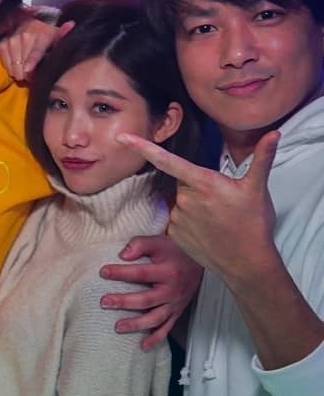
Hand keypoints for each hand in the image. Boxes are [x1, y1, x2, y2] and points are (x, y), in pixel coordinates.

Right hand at [0, 18, 72, 81]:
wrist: (32, 28)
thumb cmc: (48, 38)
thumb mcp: (58, 38)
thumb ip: (64, 35)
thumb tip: (70, 25)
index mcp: (42, 34)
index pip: (36, 50)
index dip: (31, 60)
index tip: (28, 70)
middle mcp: (26, 34)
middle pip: (23, 60)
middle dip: (27, 73)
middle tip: (32, 77)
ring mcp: (13, 38)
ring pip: (14, 63)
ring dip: (18, 72)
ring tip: (24, 74)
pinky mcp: (3, 43)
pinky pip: (5, 61)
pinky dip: (10, 68)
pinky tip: (16, 69)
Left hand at [99, 233, 202, 349]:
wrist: (200, 259)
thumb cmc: (175, 250)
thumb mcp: (159, 241)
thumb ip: (140, 245)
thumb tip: (122, 255)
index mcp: (168, 271)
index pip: (141, 273)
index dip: (121, 273)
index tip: (103, 272)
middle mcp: (172, 290)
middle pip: (146, 299)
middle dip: (124, 302)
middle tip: (104, 302)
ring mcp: (175, 303)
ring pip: (155, 318)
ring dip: (136, 324)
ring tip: (117, 327)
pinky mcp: (178, 311)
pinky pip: (167, 328)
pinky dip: (156, 338)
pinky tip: (143, 346)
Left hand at [118, 131, 279, 282]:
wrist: (246, 262)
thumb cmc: (253, 223)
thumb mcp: (257, 189)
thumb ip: (262, 159)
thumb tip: (274, 134)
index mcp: (202, 183)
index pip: (167, 160)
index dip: (143, 147)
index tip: (122, 138)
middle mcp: (185, 199)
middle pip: (183, 182)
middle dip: (199, 187)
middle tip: (221, 201)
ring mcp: (177, 218)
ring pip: (181, 202)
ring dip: (195, 205)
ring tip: (217, 218)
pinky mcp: (173, 234)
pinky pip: (177, 220)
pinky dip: (190, 222)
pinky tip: (207, 230)